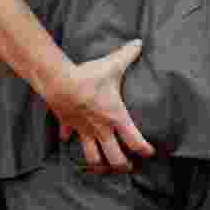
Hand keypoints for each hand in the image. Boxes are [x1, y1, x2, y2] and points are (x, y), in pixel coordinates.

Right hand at [42, 39, 154, 174]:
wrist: (59, 82)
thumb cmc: (88, 77)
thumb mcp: (111, 65)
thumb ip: (127, 55)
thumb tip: (139, 42)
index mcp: (116, 118)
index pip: (136, 142)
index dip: (145, 150)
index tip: (150, 152)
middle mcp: (101, 129)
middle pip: (115, 159)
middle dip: (123, 166)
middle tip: (127, 167)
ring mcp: (84, 130)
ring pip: (93, 157)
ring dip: (98, 164)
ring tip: (103, 166)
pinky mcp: (68, 125)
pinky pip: (68, 136)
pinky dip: (69, 139)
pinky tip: (69, 138)